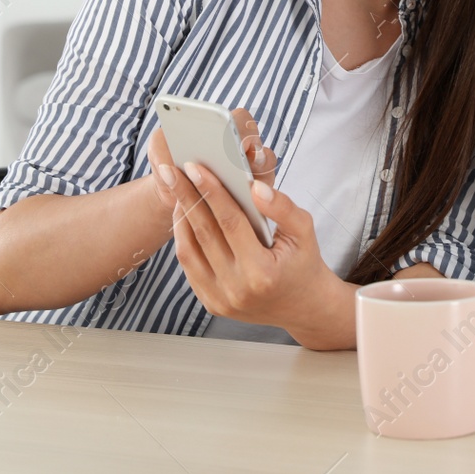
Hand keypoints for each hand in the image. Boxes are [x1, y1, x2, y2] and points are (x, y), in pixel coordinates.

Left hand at [149, 119, 351, 348]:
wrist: (302, 306)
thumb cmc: (303, 262)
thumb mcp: (304, 230)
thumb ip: (282, 207)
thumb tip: (255, 188)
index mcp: (262, 272)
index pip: (230, 222)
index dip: (211, 191)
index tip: (194, 167)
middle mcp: (237, 289)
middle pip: (204, 233)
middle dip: (185, 197)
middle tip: (170, 170)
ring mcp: (220, 299)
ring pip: (188, 251)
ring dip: (180, 217)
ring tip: (177, 190)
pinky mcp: (210, 303)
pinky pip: (189, 267)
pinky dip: (184, 238)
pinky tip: (186, 216)